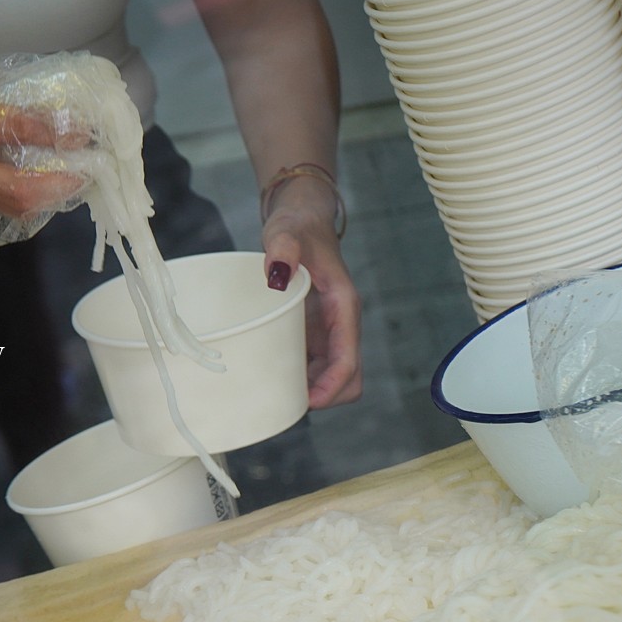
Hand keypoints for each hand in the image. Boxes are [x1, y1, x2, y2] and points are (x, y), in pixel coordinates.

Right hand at [0, 65, 90, 220]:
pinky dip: (21, 197)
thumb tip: (59, 121)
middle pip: (17, 191)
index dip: (52, 136)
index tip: (81, 137)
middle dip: (58, 187)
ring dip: (44, 195)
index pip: (11, 130)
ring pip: (11, 206)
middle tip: (83, 173)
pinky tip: (33, 184)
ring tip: (65, 177)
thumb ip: (5, 104)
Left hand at [262, 205, 361, 408]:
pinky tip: (273, 378)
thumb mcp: (287, 232)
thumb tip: (278, 274)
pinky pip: (314, 367)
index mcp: (343, 307)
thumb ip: (284, 248)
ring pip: (333, 377)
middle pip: (348, 377)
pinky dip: (300, 379)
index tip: (308, 401)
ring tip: (277, 394)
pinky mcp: (313, 332)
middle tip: (287, 401)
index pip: (348, 358)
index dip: (332, 386)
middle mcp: (340, 324)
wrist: (301, 219)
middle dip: (325, 397)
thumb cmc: (298, 226)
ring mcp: (327, 331)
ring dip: (312, 392)